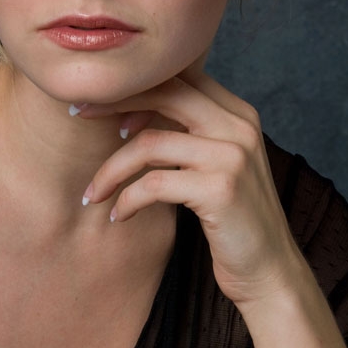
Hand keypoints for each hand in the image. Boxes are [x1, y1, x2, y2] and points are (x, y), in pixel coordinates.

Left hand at [77, 72, 308, 307]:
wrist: (269, 271)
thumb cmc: (233, 220)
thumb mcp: (217, 165)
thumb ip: (191, 133)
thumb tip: (133, 112)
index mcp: (238, 113)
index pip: (179, 76)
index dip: (135, 84)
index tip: (100, 102)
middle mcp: (239, 126)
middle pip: (164, 93)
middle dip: (113, 101)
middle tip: (77, 115)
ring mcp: (233, 156)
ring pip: (149, 144)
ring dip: (111, 169)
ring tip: (94, 193)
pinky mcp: (221, 189)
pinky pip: (153, 185)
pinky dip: (127, 200)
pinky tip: (118, 216)